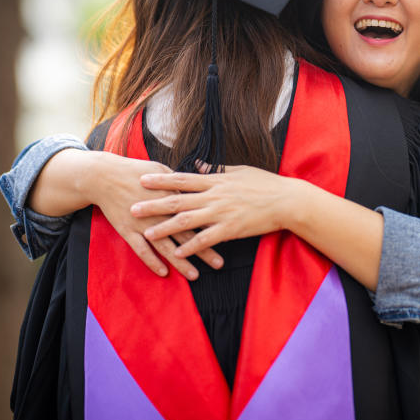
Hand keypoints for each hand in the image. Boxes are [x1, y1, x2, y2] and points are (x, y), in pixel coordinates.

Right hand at [84, 153, 223, 278]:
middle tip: (219, 263)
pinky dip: (151, 261)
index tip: (227, 236)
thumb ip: (180, 183)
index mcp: (171, 196)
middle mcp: (160, 212)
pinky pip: (141, 250)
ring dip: (181, 262)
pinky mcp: (128, 230)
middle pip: (186, 234)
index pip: (197, 214)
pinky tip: (163, 272)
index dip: (212, 226)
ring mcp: (144, 223)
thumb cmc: (135, 171)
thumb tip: (198, 188)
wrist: (104, 177)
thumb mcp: (162, 171)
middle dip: (203, 249)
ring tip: (195, 275)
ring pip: (165, 246)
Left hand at [133, 165, 303, 257]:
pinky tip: (178, 254)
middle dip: (153, 204)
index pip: (182, 178)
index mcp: (215, 180)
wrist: (287, 200)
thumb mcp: (238, 171)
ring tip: (147, 233)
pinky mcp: (231, 229)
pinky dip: (191, 246)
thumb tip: (198, 165)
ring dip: (165, 227)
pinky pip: (206, 239)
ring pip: (187, 220)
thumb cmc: (265, 184)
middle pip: (177, 199)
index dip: (161, 179)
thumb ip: (216, 170)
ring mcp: (221, 213)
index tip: (142, 179)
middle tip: (132, 208)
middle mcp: (214, 195)